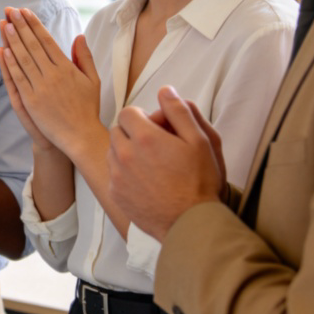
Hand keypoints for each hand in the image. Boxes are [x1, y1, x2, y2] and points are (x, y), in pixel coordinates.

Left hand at [0, 8, 101, 158]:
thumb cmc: (88, 108)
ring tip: (5, 24)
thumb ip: (85, 57)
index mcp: (67, 68)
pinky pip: (18, 78)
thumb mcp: (93, 80)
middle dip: (21, 26)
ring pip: (24, 59)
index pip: (47, 40)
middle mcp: (53, 75)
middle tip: (11, 10)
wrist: (81, 136)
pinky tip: (3, 50)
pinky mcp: (31, 101)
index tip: (25, 11)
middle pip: (33, 45)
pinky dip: (10, 64)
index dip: (35, 25)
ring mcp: (40, 88)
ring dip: (13, 40)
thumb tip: (79, 36)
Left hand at [108, 86, 226, 240]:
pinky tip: (144, 181)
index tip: (154, 127)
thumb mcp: (201, 141)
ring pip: (112, 151)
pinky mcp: (115, 193)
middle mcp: (125, 154)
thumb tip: (165, 91)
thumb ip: (180, 111)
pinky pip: (112, 173)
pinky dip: (123, 172)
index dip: (141, 117)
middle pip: (117, 131)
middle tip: (153, 145)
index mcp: (145, 137)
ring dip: (126, 151)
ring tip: (150, 163)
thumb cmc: (199, 182)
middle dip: (132, 132)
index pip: (127, 112)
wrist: (190, 223)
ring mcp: (117, 175)